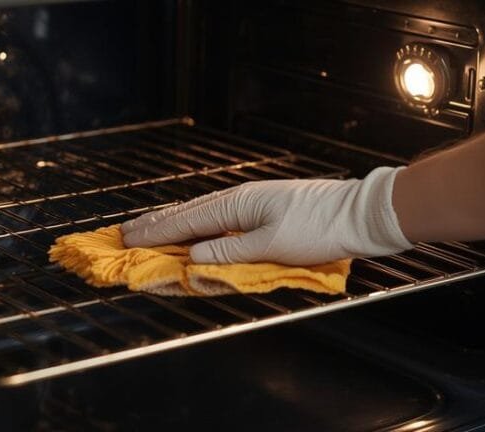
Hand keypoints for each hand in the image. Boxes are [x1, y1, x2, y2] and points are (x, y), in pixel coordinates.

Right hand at [121, 167, 412, 264]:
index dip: (156, 232)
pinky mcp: (262, 208)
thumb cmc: (319, 228)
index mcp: (237, 205)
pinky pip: (217, 215)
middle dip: (157, 223)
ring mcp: (251, 201)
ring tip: (151, 225)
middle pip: (189, 212)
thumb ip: (230, 252)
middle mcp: (239, 199)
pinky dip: (196, 222)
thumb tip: (194, 256)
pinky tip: (194, 226)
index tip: (128, 238)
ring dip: (174, 220)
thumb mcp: (273, 245)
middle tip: (127, 230)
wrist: (357, 214)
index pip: (187, 221)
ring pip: (202, 212)